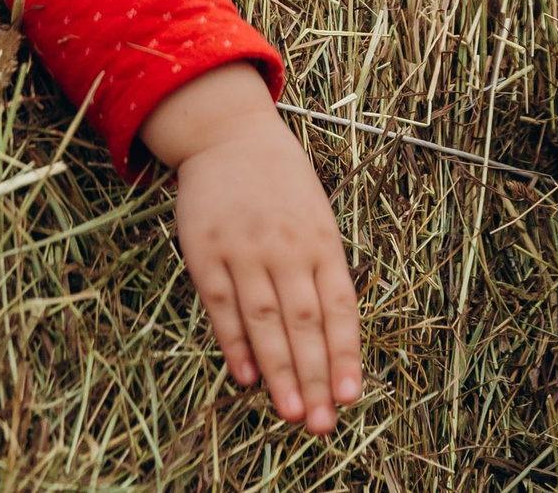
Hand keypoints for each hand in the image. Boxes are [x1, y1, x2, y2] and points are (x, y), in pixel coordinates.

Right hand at [140, 63, 361, 434]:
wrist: (228, 134)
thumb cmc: (281, 181)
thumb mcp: (316, 216)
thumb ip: (322, 271)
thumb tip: (330, 336)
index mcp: (321, 240)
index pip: (339, 307)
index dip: (345, 353)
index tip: (351, 395)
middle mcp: (286, 248)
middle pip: (304, 323)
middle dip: (315, 377)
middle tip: (321, 423)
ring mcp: (244, 250)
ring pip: (265, 321)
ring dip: (279, 371)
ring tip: (292, 413)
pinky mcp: (206, 252)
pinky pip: (222, 306)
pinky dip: (234, 343)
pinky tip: (245, 377)